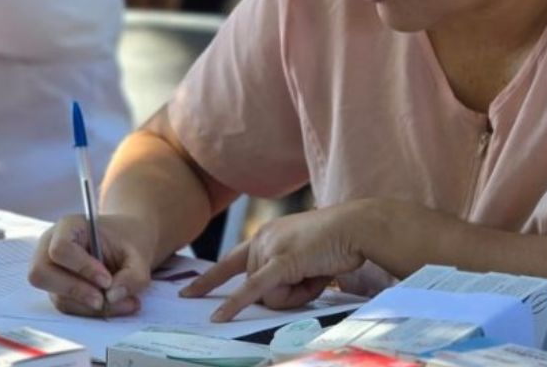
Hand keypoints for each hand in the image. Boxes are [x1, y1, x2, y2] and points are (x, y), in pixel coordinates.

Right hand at [28, 213, 157, 316]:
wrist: (128, 245)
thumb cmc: (129, 242)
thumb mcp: (140, 254)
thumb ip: (132, 275)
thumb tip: (111, 297)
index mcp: (68, 227)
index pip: (60, 248)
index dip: (81, 267)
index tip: (107, 280)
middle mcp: (50, 248)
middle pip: (40, 274)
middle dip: (74, 290)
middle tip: (102, 299)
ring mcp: (51, 272)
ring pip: (56, 296)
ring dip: (88, 306)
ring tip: (124, 303)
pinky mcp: (58, 291)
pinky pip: (67, 307)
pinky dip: (91, 311)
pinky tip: (116, 305)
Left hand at [180, 201, 372, 322]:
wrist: (357, 227)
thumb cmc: (335, 245)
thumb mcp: (301, 261)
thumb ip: (281, 276)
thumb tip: (268, 298)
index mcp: (264, 237)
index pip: (229, 262)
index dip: (209, 280)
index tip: (188, 292)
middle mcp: (261, 239)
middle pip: (257, 290)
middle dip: (287, 295)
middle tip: (314, 276)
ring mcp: (270, 248)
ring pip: (268, 297)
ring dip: (296, 295)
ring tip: (316, 273)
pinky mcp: (282, 260)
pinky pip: (254, 289)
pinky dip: (236, 305)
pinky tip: (219, 319)